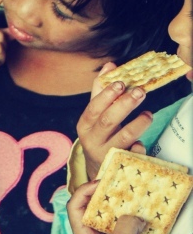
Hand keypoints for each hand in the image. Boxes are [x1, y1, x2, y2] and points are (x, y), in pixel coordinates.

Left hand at [68, 181, 144, 233]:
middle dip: (103, 194)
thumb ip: (124, 228)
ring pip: (109, 213)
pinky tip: (140, 210)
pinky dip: (131, 214)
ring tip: (130, 193)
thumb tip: (133, 216)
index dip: (84, 191)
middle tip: (118, 184)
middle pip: (92, 206)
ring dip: (119, 203)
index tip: (100, 183)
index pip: (74, 207)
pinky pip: (124, 221)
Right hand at [76, 62, 150, 180]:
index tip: (121, 82)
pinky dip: (138, 147)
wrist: (98, 167)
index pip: (93, 108)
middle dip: (124, 105)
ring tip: (148, 114)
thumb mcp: (96, 114)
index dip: (107, 95)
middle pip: (108, 121)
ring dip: (137, 124)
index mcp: (85, 125)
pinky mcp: (119, 163)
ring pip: (123, 137)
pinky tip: (141, 142)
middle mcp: (92, 139)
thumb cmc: (99, 134)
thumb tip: (110, 66)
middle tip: (140, 91)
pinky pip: (132, 154)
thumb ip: (101, 91)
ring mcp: (106, 152)